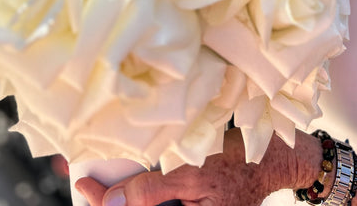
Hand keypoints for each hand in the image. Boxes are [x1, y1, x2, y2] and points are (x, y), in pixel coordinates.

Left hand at [75, 128, 283, 205]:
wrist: (273, 155)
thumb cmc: (237, 161)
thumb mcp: (191, 172)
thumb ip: (152, 190)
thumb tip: (113, 201)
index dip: (105, 204)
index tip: (83, 186)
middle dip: (117, 200)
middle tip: (92, 183)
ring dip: (131, 193)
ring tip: (110, 178)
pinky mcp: (191, 204)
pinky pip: (162, 202)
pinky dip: (148, 191)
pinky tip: (137, 178)